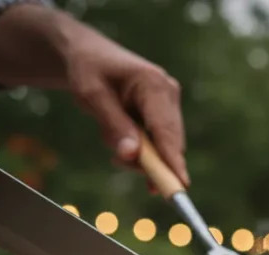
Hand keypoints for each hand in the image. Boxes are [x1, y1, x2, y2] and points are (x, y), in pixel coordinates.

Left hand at [0, 5, 188, 188]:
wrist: (87, 54)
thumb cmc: (87, 69)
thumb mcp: (92, 94)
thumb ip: (114, 125)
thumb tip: (132, 156)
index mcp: (153, 84)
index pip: (165, 130)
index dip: (172, 161)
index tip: (180, 186)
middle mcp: (168, 93)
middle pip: (168, 143)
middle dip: (146, 161)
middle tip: (117, 161)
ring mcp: (168, 104)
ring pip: (162, 147)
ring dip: (137, 154)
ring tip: (108, 137)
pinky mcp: (163, 113)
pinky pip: (155, 142)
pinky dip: (137, 147)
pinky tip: (117, 135)